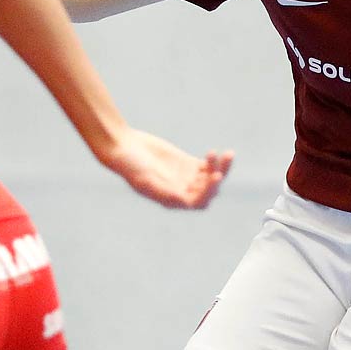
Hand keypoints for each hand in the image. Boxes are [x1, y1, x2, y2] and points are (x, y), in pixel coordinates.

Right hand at [99, 129, 232, 209]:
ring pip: (211, 177)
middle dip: (217, 179)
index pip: (198, 202)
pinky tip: (216, 154)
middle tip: (222, 161)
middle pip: (208, 191)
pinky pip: (207, 166)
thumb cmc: (130, 165)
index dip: (209, 191)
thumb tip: (184, 202)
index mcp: (172, 200)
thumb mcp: (145, 179)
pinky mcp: (187, 164)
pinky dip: (215, 161)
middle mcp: (181, 191)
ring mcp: (185, 177)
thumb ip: (164, 191)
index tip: (215, 176)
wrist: (123, 147)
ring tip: (227, 154)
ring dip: (221, 167)